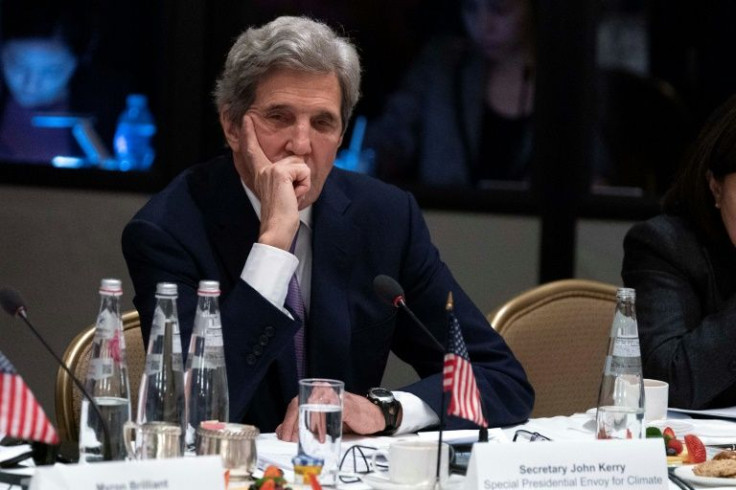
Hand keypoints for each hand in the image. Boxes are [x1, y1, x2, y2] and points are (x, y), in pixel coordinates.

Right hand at [242, 114, 310, 249]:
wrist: (277, 228)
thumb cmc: (283, 214)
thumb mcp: (285, 191)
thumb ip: (288, 177)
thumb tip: (299, 164)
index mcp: (261, 173)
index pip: (254, 150)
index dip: (250, 134)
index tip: (247, 118)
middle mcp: (263, 169)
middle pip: (294, 160)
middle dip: (301, 179)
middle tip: (290, 197)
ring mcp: (271, 170)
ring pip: (302, 166)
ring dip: (303, 184)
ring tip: (291, 197)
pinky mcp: (280, 173)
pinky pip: (304, 172)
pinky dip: (304, 186)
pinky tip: (293, 197)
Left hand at [275, 390, 385, 441]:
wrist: (371, 416)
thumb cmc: (346, 418)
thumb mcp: (320, 422)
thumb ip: (301, 424)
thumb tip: (281, 431)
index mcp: (314, 393)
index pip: (295, 405)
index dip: (287, 422)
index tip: (284, 437)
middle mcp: (322, 390)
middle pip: (301, 405)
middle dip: (294, 425)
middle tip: (292, 441)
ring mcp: (334, 395)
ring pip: (313, 408)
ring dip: (307, 427)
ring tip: (306, 441)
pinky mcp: (345, 403)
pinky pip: (330, 413)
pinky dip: (323, 426)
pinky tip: (321, 438)